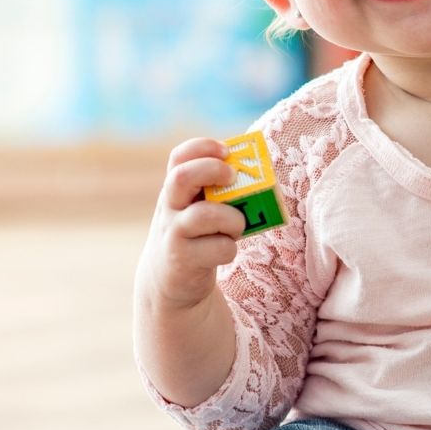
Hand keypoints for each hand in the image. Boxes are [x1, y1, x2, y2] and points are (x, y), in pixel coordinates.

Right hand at [137, 138, 247, 309]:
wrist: (172, 282)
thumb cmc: (199, 236)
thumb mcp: (202, 208)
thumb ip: (221, 192)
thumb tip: (260, 176)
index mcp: (177, 188)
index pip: (180, 156)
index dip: (203, 147)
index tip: (227, 151)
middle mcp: (170, 206)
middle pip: (182, 177)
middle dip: (213, 171)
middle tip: (233, 177)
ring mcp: (173, 233)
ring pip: (204, 215)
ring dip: (232, 219)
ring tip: (236, 227)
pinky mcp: (183, 260)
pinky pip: (219, 248)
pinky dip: (230, 249)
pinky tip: (225, 251)